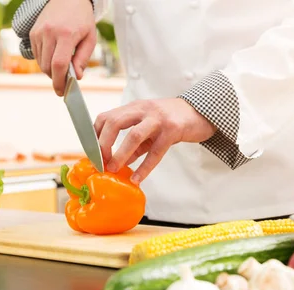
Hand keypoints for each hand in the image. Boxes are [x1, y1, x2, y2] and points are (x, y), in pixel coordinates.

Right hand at [30, 0, 96, 95]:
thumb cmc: (82, 19)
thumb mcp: (89, 38)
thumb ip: (83, 59)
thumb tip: (77, 77)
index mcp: (66, 34)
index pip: (59, 65)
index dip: (59, 82)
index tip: (62, 92)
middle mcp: (49, 33)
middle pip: (48, 66)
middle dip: (55, 78)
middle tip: (65, 82)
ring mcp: (39, 32)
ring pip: (41, 63)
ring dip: (50, 70)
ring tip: (62, 66)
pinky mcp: (33, 32)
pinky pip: (37, 55)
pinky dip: (45, 61)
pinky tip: (54, 56)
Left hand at [95, 98, 216, 183]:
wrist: (201, 113)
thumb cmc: (173, 120)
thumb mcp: (150, 129)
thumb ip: (135, 145)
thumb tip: (120, 162)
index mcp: (134, 108)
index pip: (106, 117)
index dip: (95, 136)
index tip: (92, 154)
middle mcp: (143, 110)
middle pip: (114, 122)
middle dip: (103, 144)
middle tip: (100, 162)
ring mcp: (158, 119)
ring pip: (133, 135)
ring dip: (120, 154)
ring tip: (113, 169)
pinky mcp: (173, 130)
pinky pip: (156, 151)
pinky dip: (145, 167)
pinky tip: (137, 178)